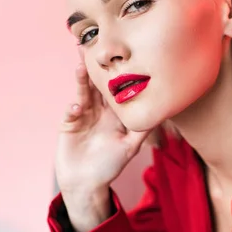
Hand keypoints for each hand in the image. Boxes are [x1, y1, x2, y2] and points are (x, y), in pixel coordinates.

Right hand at [55, 63, 151, 194]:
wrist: (87, 183)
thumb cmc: (110, 166)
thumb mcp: (130, 147)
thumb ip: (143, 130)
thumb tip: (162, 113)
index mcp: (114, 113)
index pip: (115, 89)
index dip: (117, 74)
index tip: (121, 57)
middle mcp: (98, 110)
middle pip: (97, 86)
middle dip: (95, 69)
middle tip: (93, 48)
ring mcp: (82, 115)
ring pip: (82, 94)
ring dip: (81, 81)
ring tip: (81, 67)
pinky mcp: (69, 124)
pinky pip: (70, 113)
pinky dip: (73, 109)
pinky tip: (76, 108)